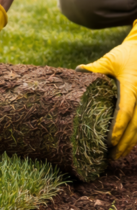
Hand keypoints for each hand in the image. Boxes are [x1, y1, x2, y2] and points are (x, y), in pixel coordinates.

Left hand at [77, 22, 136, 159]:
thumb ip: (96, 69)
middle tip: (111, 156)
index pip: (126, 110)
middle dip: (125, 142)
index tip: (110, 141)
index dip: (118, 127)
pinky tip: (128, 145)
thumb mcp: (111, 59)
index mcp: (132, 85)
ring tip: (118, 155)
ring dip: (132, 142)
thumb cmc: (128, 54)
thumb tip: (77, 71)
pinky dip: (136, 135)